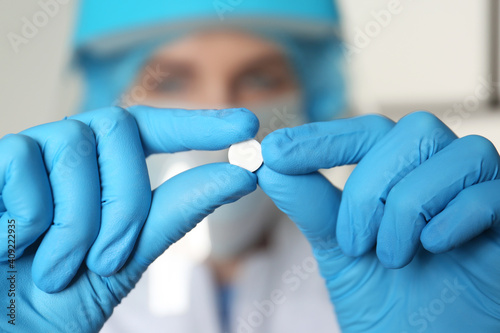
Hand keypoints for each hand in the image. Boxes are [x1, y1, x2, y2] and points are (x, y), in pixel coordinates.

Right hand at [0, 106, 257, 331]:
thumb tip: (242, 176)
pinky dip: (31, 219)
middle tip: (109, 259)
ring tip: (57, 268)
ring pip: (75, 149)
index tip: (248, 124)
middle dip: (125, 203)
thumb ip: (180, 209)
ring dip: (76, 225)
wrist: (6, 328)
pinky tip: (13, 246)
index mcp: (107, 168)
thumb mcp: (129, 254)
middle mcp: (75, 150)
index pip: (157, 127)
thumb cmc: (63, 296)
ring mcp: (33, 151)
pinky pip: (23, 162)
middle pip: (121, 130)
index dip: (200, 122)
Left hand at [257, 111, 499, 331]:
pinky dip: (454, 218)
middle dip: (372, 188)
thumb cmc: (386, 303)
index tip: (275, 151)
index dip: (322, 137)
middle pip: (412, 132)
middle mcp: (439, 176)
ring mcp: (477, 196)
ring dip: (409, 208)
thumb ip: (310, 203)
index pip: (365, 132)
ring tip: (394, 257)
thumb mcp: (338, 250)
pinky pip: (490, 194)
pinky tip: (434, 249)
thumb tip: (269, 162)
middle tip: (355, 244)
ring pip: (457, 154)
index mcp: (399, 178)